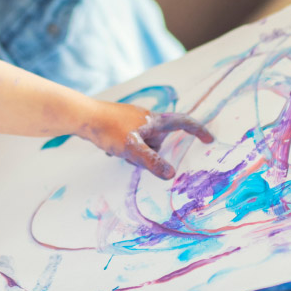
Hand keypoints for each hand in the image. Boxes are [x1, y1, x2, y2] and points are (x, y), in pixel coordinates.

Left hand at [86, 103, 212, 178]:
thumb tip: (172, 175)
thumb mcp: (133, 149)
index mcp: (155, 120)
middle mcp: (146, 116)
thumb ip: (152, 162)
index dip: (198, 130)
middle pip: (160, 139)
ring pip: (143, 141)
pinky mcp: (119, 122)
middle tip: (133, 157)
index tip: (209, 139)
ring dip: (134, 152)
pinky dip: (124, 148)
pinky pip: (130, 140)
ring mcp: (132, 118)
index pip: (183, 122)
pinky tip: (109, 151)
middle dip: (151, 153)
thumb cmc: (108, 129)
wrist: (81, 116)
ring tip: (117, 152)